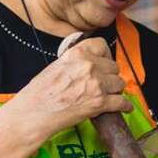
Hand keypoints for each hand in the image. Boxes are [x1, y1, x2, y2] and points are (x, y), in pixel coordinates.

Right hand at [7, 37, 131, 139]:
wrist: (34, 113)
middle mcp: (89, 66)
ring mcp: (96, 84)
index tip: (104, 61)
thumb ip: (75, 62)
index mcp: (77, 54)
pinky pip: (122, 102)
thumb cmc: (39, 93)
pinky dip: (124, 106)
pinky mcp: (100, 102)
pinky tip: (124, 107)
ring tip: (109, 95)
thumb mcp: (56, 66)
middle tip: (104, 83)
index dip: (105, 55)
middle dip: (110, 75)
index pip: (101, 45)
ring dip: (116, 90)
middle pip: (113, 67)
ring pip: (119, 83)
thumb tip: (88, 63)